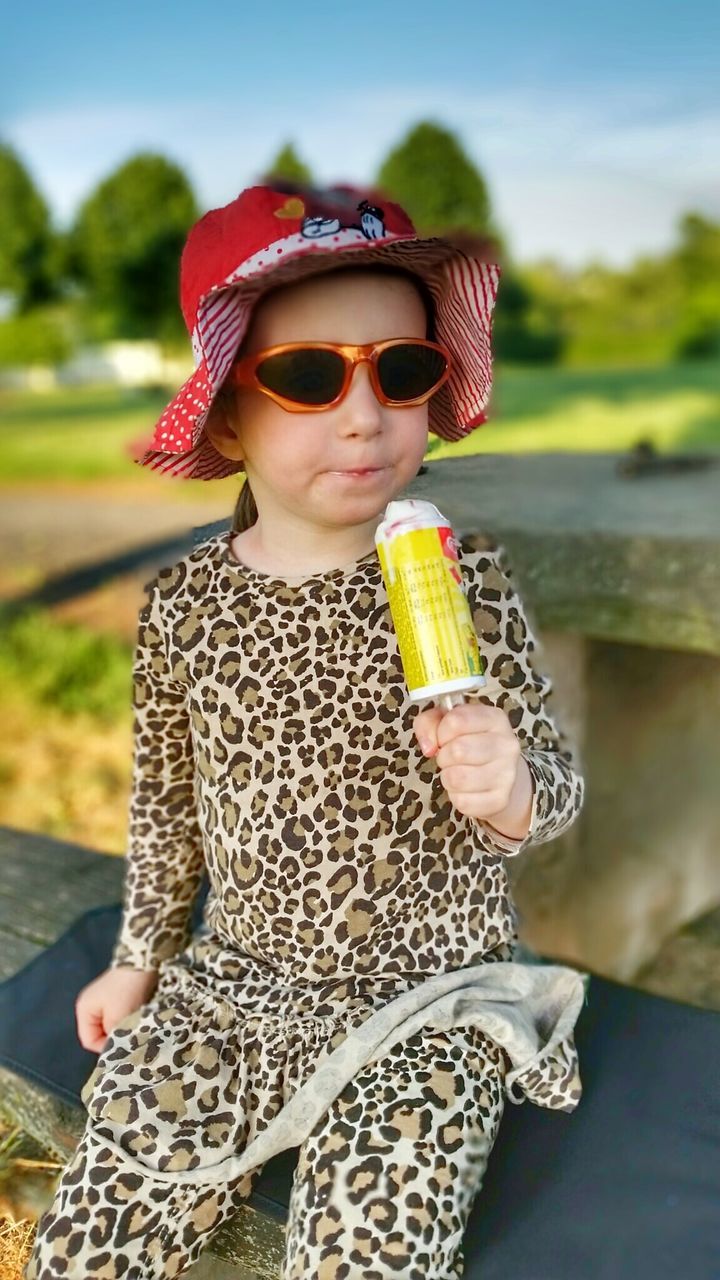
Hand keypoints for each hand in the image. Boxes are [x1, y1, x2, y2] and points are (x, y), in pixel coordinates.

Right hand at [75, 966, 158, 1052]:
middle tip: (130, 1039)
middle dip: (114, 1037)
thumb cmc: (126, 991)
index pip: (89, 1041)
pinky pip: (119, 1016)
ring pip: (111, 1025)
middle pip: (100, 1033)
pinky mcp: (117, 996)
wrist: (142, 962)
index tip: (122, 1047)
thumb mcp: (117, 1017)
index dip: (104, 1048)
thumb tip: (115, 1049)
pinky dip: (127, 1019)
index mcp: (84, 1010)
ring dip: (123, 1028)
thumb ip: (113, 1037)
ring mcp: (103, 1000)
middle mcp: (90, 1006)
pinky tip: (137, 1018)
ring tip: (135, 1028)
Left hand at [413, 701, 533, 834]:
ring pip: (457, 778)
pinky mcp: (500, 800)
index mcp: (495, 718)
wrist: (500, 775)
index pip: (456, 721)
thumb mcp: (447, 722)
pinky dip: (456, 796)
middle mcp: (506, 744)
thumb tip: (429, 747)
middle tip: (451, 758)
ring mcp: (507, 774)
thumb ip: (428, 722)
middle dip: (444, 756)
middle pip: (457, 751)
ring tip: (458, 771)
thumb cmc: (470, 744)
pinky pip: (462, 801)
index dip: (441, 731)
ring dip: (448, 776)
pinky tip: (466, 788)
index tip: (445, 737)